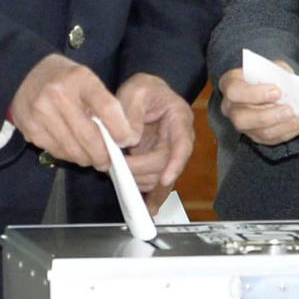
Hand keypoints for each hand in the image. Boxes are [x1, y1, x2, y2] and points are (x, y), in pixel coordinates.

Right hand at [10, 53, 133, 169]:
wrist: (26, 73)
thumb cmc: (65, 79)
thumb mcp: (87, 80)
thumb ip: (103, 104)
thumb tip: (120, 139)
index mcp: (80, 78)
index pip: (108, 109)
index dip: (121, 130)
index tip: (127, 140)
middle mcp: (58, 93)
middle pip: (89, 136)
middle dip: (103, 154)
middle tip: (110, 161)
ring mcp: (41, 111)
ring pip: (72, 148)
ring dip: (87, 159)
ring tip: (94, 160)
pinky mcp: (30, 127)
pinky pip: (56, 150)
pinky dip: (69, 156)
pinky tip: (75, 152)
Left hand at [116, 73, 194, 211]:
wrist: (145, 94)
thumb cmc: (144, 89)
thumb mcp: (135, 90)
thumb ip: (131, 112)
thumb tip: (130, 139)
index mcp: (179, 118)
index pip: (182, 144)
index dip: (175, 163)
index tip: (165, 178)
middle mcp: (179, 138)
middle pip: (166, 165)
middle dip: (141, 171)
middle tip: (116, 168)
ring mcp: (169, 153)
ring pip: (159, 177)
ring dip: (138, 180)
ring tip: (117, 175)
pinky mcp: (159, 162)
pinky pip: (158, 183)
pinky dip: (153, 196)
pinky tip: (148, 209)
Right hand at [218, 64, 298, 146]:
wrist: (271, 84)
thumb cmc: (269, 74)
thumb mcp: (272, 67)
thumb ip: (278, 73)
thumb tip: (290, 86)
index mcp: (230, 84)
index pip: (234, 91)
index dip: (254, 93)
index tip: (277, 91)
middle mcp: (231, 108)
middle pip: (242, 118)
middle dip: (267, 116)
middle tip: (289, 110)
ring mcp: (243, 125)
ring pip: (259, 133)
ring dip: (283, 126)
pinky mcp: (257, 136)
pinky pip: (273, 139)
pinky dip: (291, 131)